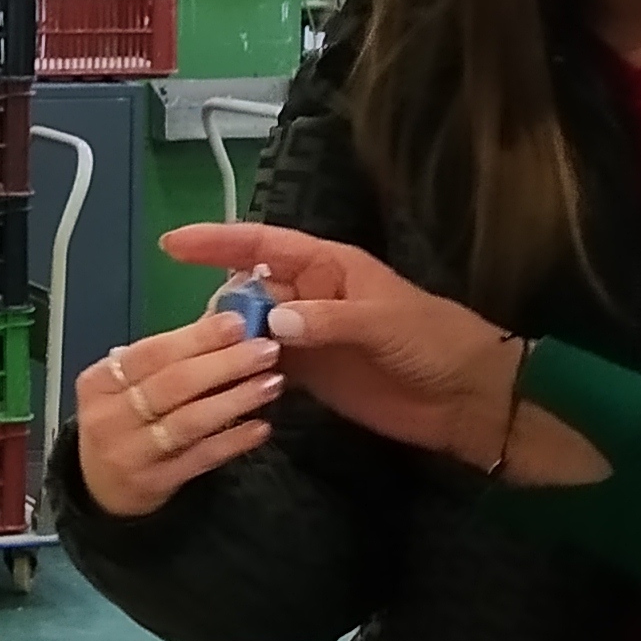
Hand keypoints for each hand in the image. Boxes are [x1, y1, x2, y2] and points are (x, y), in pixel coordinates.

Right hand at [70, 307, 283, 518]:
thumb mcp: (129, 386)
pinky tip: (260, 427)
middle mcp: (109, 417)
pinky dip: (232, 441)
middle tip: (266, 350)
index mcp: (99, 381)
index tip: (238, 323)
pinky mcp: (153, 483)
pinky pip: (200, 458)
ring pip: (189, 421)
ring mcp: (129, 453)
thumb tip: (226, 319)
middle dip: (225, 364)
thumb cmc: (121, 422)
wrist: (96, 488)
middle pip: (172, 384)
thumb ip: (172, 356)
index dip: (197, 337)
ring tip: (271, 383)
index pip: (152, 353)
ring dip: (235, 399)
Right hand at [161, 223, 605, 482]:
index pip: (264, 245)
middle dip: (221, 303)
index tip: (173, 244)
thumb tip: (272, 322)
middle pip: (250, 289)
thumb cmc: (435, 342)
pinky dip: (246, 372)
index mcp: (330, 266)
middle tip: (202, 332)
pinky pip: (266, 366)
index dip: (218, 242)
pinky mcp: (313, 375)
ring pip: (253, 330)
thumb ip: (328, 320)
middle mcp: (313, 295)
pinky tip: (225, 383)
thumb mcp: (384, 322)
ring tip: (205, 359)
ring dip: (230, 341)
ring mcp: (310, 336)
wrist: (468, 398)